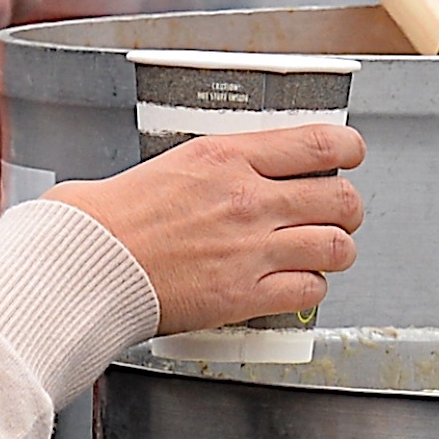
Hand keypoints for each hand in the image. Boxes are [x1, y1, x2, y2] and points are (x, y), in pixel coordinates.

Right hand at [67, 122, 360, 334]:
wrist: (88, 261)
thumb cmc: (113, 215)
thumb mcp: (172, 162)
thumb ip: (222, 163)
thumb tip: (252, 165)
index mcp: (228, 157)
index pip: (320, 144)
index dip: (351, 151)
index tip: (351, 156)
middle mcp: (248, 200)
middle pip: (341, 198)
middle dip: (348, 208)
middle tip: (339, 212)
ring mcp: (250, 250)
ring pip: (337, 247)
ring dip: (338, 250)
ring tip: (325, 251)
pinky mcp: (243, 295)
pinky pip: (309, 291)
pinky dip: (312, 288)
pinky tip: (296, 283)